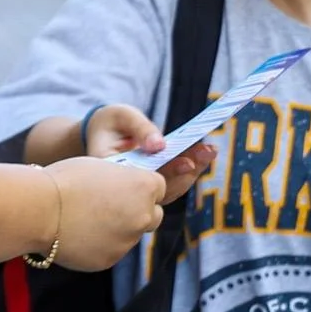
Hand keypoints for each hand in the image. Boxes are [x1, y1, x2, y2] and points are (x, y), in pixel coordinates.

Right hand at [42, 156, 168, 270]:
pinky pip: (113, 250)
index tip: (126, 187)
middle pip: (153, 215)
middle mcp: (143, 215)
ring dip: (119, 229)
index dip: (141, 187)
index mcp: (144, 186)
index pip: (158, 188)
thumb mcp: (101, 168)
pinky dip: (102, 244)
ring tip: (88, 220)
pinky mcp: (111, 259)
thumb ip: (122, 180)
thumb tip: (127, 189)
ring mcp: (128, 241)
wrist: (39, 210)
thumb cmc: (65, 181)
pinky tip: (81, 234)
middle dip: (139, 211)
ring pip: (132, 235)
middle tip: (112, 207)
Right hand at [83, 103, 215, 206]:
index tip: (188, 162)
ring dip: (192, 172)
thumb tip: (159, 145)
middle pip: (159, 189)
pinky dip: (188, 170)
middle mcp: (122, 190)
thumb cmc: (110, 123)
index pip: (140, 178)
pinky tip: (205, 154)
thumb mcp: (121, 117)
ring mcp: (135, 194)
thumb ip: (140, 128)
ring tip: (210, 150)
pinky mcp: (147, 192)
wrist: (101, 135)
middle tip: (208, 151)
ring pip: (168, 190)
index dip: (167, 172)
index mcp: (109, 171)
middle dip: (186, 170)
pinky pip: (170, 186)